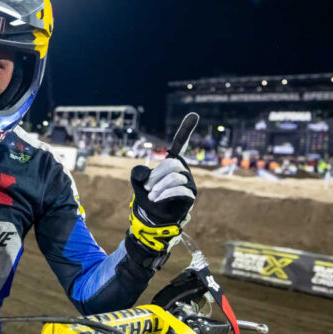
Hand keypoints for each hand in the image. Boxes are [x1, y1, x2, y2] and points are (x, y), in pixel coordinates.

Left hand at [127, 113, 198, 258]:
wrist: (152, 219)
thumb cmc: (146, 198)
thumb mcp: (138, 182)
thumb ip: (139, 172)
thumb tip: (145, 174)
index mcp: (172, 163)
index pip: (180, 143)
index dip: (186, 129)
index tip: (194, 114)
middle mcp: (184, 170)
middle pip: (172, 163)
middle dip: (156, 174)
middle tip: (147, 187)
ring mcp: (189, 183)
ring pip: (176, 176)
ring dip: (159, 185)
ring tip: (151, 195)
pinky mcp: (190, 196)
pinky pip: (180, 188)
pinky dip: (165, 192)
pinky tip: (156, 199)